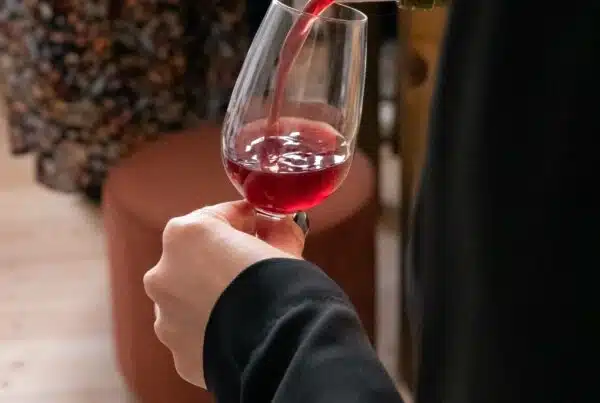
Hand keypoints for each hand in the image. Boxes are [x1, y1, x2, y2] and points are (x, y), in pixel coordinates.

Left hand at [143, 201, 305, 387]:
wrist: (278, 342)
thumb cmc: (279, 284)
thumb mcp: (284, 246)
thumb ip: (277, 232)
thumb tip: (282, 229)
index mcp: (184, 235)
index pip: (218, 217)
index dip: (246, 222)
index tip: (264, 229)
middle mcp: (163, 273)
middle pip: (197, 259)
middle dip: (223, 261)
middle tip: (255, 270)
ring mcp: (166, 317)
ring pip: (190, 300)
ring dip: (212, 298)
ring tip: (246, 307)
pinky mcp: (177, 353)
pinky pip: (196, 334)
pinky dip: (212, 331)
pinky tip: (238, 333)